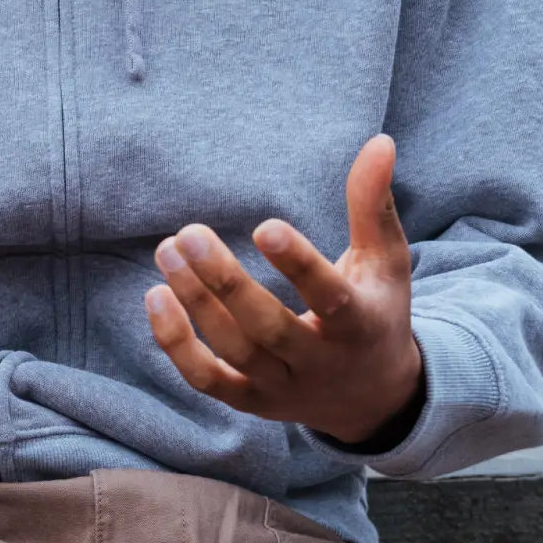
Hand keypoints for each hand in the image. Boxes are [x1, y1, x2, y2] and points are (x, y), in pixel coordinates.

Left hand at [145, 134, 423, 446]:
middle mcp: (320, 362)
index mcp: (360, 325)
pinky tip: (156, 297)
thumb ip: (373, 206)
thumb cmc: (375, 311)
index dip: (298, 265)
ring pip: (233, 351)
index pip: (330, 299)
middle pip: (268, 328)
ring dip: (194, 303)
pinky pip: (206, 380)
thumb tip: (379, 141)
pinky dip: (176, 344)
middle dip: (225, 283)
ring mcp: (282, 387)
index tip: (264, 225)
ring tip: (167, 250)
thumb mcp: (386, 262)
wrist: (373, 396)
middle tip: (188, 233)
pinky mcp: (250, 401)